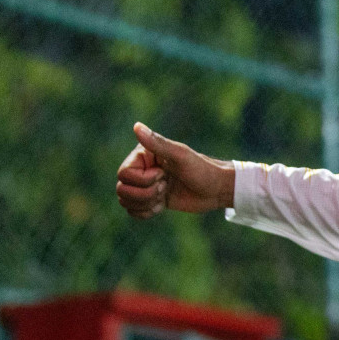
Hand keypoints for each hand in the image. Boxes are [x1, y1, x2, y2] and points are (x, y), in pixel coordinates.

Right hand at [116, 122, 234, 217]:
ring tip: (164, 196)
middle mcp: (141, 169)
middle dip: (145, 194)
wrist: (217, 189)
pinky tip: (161, 206)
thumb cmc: (202, 169)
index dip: (143, 180)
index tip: (163, 175)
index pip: (123, 174)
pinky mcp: (151, 200)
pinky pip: (133, 211)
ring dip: (146, 203)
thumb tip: (137, 126)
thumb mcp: (180, 156)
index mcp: (143, 155)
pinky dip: (146, 213)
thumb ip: (158, 143)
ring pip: (125, 201)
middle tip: (165, 187)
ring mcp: (145, 186)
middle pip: (121, 189)